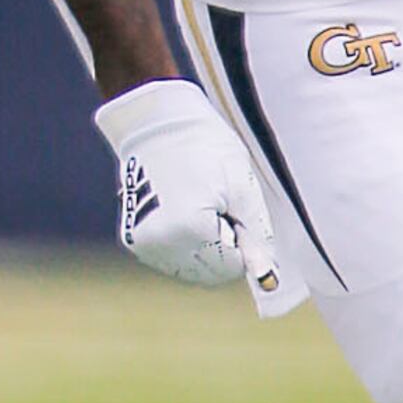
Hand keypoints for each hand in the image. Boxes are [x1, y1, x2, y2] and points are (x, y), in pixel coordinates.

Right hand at [93, 79, 278, 287]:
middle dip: (222, 247)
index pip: (233, 267)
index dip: (241, 240)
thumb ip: (256, 237)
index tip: (230, 206)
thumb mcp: (242, 187)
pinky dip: (183, 246)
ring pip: (190, 271)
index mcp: (191, 230)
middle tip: (216, 206)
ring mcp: (144, 244)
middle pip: (211, 274)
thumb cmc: (204, 146)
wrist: (157, 122)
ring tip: (196, 206)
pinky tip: (181, 213)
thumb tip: (269, 280)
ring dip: (202, 250)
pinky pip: (170, 260)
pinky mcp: (133, 239)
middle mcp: (162, 244)